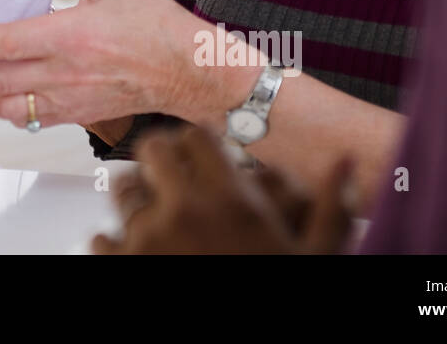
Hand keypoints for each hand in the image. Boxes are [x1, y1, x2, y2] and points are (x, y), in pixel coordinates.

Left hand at [92, 127, 354, 254]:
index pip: (195, 136)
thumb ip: (331, 208)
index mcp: (230, 203)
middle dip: (162, 158)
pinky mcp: (120, 270)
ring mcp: (144, 243)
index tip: (203, 156)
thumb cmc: (289, 309)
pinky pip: (100, 238)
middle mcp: (182, 213)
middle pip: (152, 150)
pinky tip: (138, 253)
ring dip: (138, 197)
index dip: (199, 143)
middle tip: (173, 175)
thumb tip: (346, 161)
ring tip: (156, 214)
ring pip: (122, 191)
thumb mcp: (317, 261)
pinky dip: (115, 242)